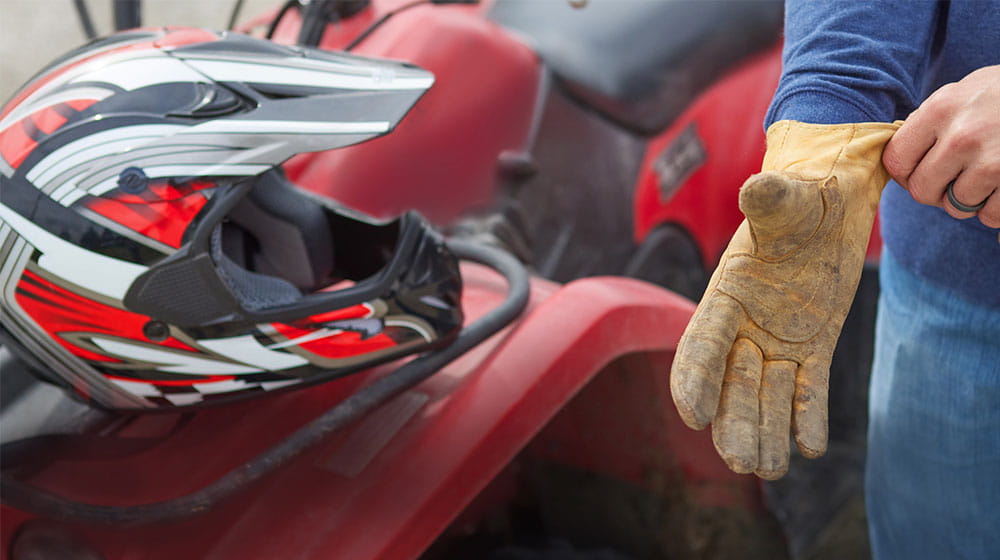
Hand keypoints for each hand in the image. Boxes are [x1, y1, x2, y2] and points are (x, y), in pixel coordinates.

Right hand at [670, 121, 898, 479]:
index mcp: (726, 293)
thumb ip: (770, 200)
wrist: (831, 200)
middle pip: (732, 383)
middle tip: (741, 462)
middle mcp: (745, 324)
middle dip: (735, 422)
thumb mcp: (787, 198)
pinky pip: (808, 388)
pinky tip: (812, 447)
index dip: (695, 379)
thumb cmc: (802, 195)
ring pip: (767, 393)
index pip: (702, 343)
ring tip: (769, 469)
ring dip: (767, 431)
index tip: (693, 415)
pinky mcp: (812, 345)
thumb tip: (757, 188)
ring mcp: (778, 338)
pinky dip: (808, 416)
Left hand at [883, 65, 999, 226]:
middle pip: (922, 191)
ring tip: (983, 179)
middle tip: (952, 180)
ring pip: (956, 207)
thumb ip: (928, 121)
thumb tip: (900, 154)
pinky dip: (994, 210)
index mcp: (940, 110)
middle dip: (935, 191)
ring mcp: (992, 161)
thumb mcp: (962, 92)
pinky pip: (990, 215)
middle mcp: (962, 136)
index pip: (896, 161)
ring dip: (967, 201)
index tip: (918, 171)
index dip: (905, 173)